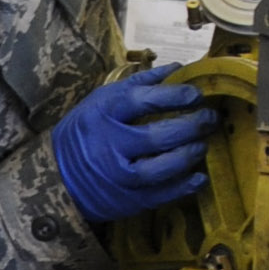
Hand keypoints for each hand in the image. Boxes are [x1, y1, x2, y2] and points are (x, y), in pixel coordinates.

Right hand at [50, 67, 217, 224]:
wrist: (58, 178)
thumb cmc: (86, 132)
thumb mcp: (102, 101)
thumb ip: (139, 84)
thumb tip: (178, 68)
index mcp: (102, 114)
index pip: (142, 101)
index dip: (173, 97)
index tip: (195, 95)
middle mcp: (108, 146)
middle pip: (156, 136)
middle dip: (190, 127)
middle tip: (209, 119)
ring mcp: (117, 176)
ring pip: (159, 168)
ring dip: (187, 156)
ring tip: (202, 145)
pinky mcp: (126, 201)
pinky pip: (160, 195)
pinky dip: (183, 187)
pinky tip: (199, 177)